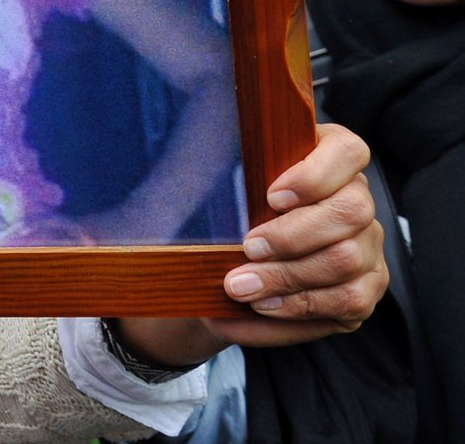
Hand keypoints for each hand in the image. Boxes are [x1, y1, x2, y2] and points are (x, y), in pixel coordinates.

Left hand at [114, 123, 386, 366]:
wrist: (214, 276)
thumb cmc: (213, 223)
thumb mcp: (196, 192)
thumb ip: (176, 174)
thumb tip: (100, 204)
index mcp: (325, 160)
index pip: (349, 150)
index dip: (317, 171)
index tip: (270, 193)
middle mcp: (355, 202)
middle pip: (350, 212)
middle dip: (292, 236)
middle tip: (245, 250)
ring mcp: (365, 250)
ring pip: (345, 263)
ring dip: (286, 279)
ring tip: (239, 287)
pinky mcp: (359, 293)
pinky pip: (341, 306)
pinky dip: (293, 314)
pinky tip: (255, 312)